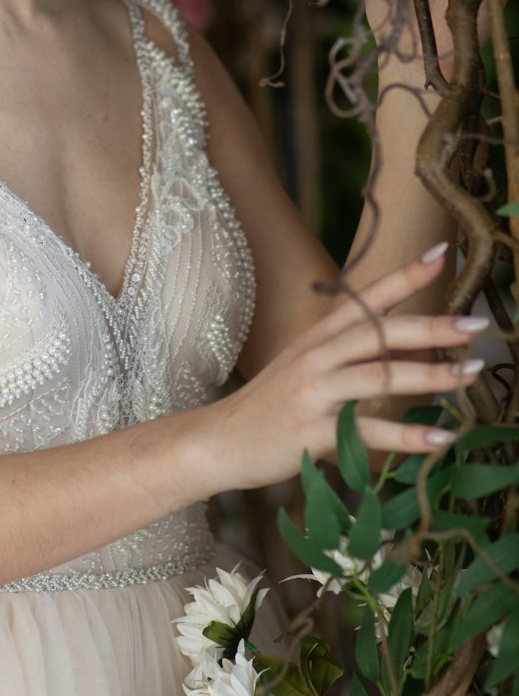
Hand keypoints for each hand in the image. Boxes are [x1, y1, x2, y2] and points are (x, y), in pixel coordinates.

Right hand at [196, 246, 481, 493]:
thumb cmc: (269, 406)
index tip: (442, 255)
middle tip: (476, 323)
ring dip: (430, 377)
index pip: (366, 300)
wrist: (219, 440)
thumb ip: (349, 358)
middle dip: (430, 327)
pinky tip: (442, 439)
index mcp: (318, 338)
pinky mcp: (311, 430)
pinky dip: (408, 437)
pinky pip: (367, 433)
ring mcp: (313, 392)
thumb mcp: (305, 369)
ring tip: (470, 376)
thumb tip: (407, 353)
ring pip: (379, 378)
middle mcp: (316, 357)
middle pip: (379, 334)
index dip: (404, 276)